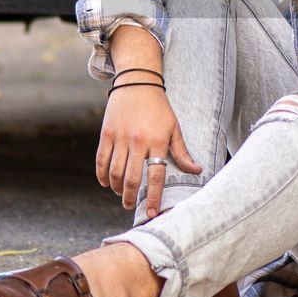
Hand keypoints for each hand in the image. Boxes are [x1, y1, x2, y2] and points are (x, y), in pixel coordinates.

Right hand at [95, 85, 201, 215]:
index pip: (156, 176)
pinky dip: (102, 175)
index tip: (152, 213)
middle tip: (131, 206)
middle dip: (130, 197)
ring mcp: (120, 137)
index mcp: (157, 141)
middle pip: (132, 178)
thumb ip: (182, 152)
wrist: (137, 83)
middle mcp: (138, 141)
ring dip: (116, 188)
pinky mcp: (106, 133)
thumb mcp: (174, 128)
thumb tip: (196, 171)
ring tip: (121, 194)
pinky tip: (106, 183)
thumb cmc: (159, 108)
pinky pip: (101, 160)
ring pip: (115, 172)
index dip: (153, 197)